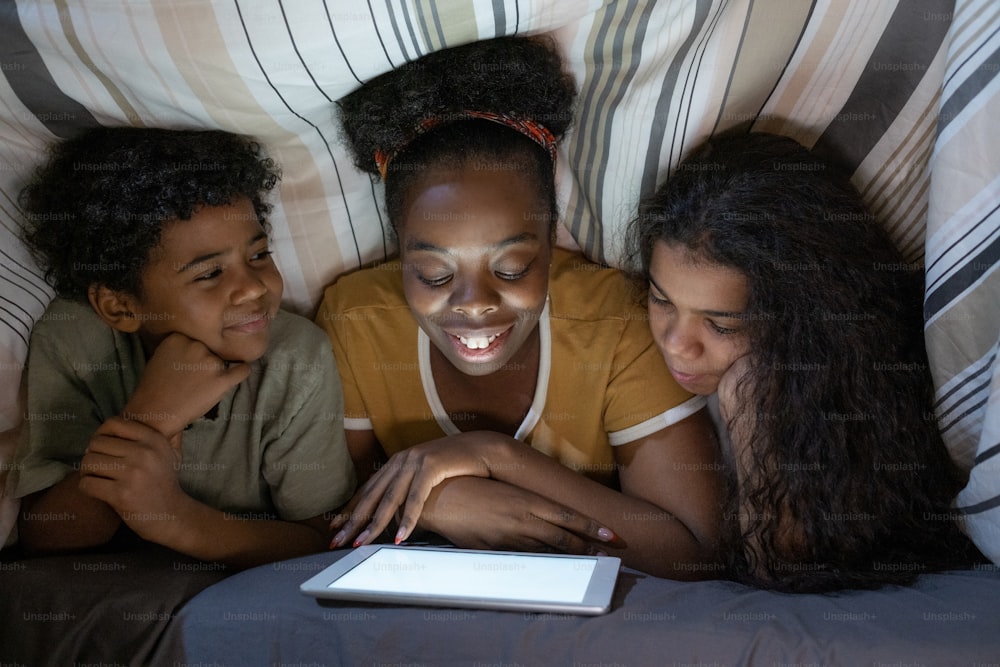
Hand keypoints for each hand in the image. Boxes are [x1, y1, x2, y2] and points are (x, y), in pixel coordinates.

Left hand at [78, 416, 189, 543]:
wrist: (172, 515)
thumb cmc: (165, 483)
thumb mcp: (171, 453)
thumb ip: (160, 434)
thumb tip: (135, 415)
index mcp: (154, 440)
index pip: (114, 423)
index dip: (102, 434)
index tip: (105, 448)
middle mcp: (144, 453)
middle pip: (96, 443)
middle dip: (93, 455)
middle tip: (98, 466)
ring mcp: (132, 473)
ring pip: (89, 462)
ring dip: (87, 471)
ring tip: (96, 477)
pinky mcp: (121, 494)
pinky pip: (87, 483)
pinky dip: (86, 487)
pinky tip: (96, 490)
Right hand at [124, 332, 249, 436]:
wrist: (155, 414)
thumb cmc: (156, 387)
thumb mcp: (160, 355)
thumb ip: (181, 345)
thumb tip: (203, 342)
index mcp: (179, 337)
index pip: (198, 338)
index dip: (195, 352)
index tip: (188, 364)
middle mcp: (196, 346)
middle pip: (211, 349)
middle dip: (205, 362)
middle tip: (192, 378)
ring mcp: (210, 363)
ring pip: (223, 362)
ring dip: (216, 372)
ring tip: (198, 387)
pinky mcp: (221, 380)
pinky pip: (242, 370)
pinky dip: (242, 371)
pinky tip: (240, 371)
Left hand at [329, 432, 503, 547]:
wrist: (479, 449)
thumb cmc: (453, 467)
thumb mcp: (425, 476)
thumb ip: (407, 489)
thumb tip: (393, 514)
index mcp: (396, 462)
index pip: (367, 489)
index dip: (350, 509)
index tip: (335, 528)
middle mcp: (401, 460)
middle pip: (372, 496)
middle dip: (353, 521)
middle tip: (338, 541)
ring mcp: (415, 462)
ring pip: (389, 499)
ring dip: (375, 525)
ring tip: (363, 543)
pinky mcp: (431, 466)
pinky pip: (415, 498)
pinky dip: (407, 519)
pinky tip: (400, 536)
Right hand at [418, 477, 615, 554]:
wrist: (442, 498)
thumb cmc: (472, 488)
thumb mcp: (504, 493)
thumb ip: (524, 506)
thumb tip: (541, 517)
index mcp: (528, 502)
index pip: (568, 517)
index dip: (592, 528)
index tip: (612, 535)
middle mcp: (524, 521)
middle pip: (564, 539)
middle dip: (588, 548)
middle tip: (608, 555)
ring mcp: (510, 538)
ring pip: (546, 553)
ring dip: (567, 559)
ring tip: (587, 563)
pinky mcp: (497, 551)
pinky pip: (523, 562)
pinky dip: (539, 567)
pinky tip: (550, 571)